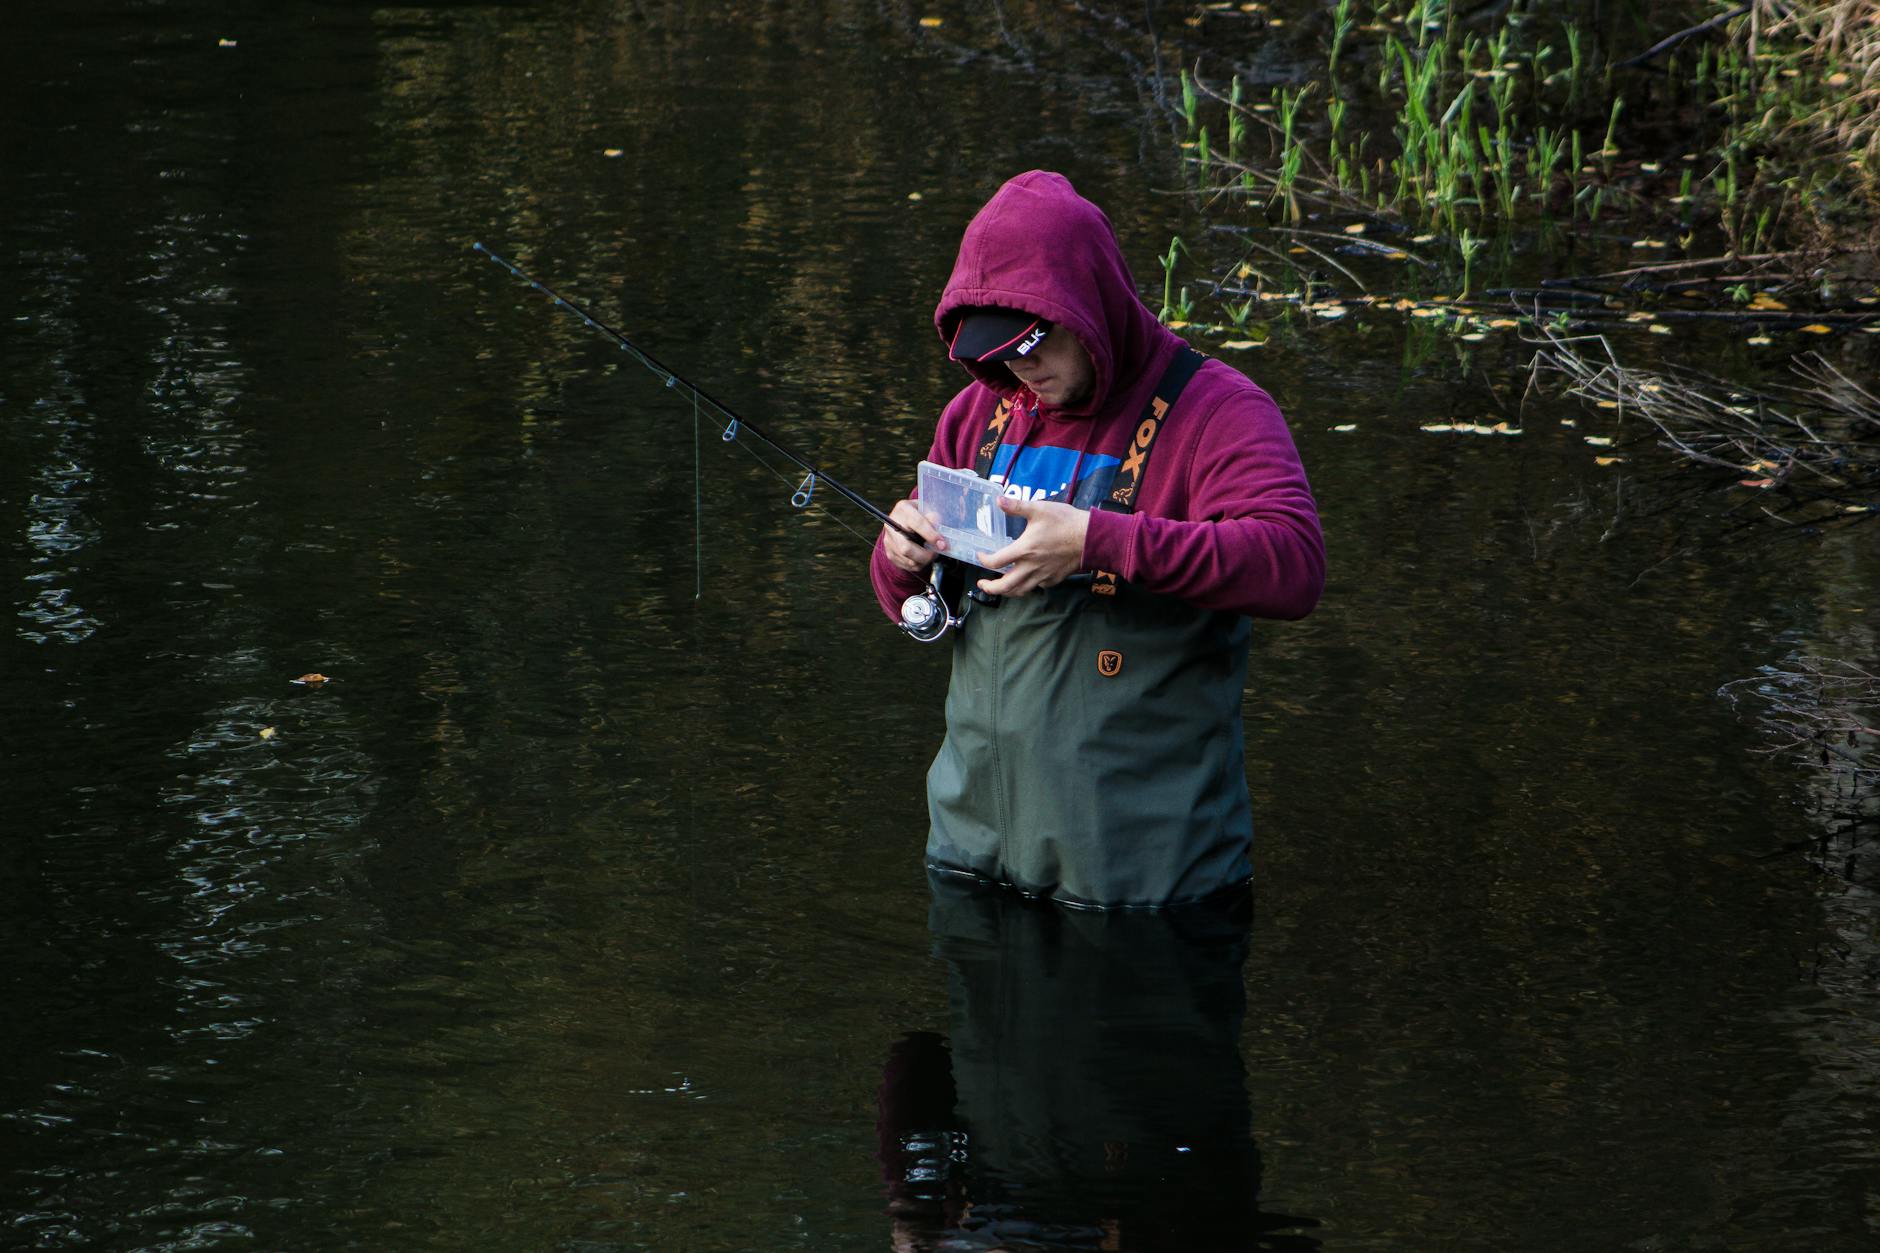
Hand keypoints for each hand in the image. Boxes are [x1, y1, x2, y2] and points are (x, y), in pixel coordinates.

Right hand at [880, 499, 942, 573]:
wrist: (905, 521)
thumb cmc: (920, 514)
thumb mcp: (928, 509)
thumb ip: (933, 517)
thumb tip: (938, 527)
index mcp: (903, 509)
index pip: (917, 524)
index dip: (931, 536)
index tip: (943, 545)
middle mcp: (891, 525)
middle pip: (906, 548)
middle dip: (925, 555)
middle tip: (936, 553)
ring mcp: (889, 541)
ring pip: (908, 560)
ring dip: (924, 561)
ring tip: (931, 554)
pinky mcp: (890, 553)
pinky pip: (907, 565)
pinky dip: (919, 564)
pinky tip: (923, 557)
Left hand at [973, 496, 1089, 596]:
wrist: (1091, 538)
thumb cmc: (1066, 522)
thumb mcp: (1039, 509)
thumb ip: (1017, 506)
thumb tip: (998, 500)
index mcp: (1024, 550)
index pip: (995, 562)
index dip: (983, 560)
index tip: (980, 556)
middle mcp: (1031, 567)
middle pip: (1005, 586)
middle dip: (990, 588)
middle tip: (982, 584)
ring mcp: (1043, 576)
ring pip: (1020, 591)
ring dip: (1007, 591)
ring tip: (1000, 587)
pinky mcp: (1053, 579)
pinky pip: (1036, 587)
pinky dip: (1027, 585)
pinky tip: (1026, 578)